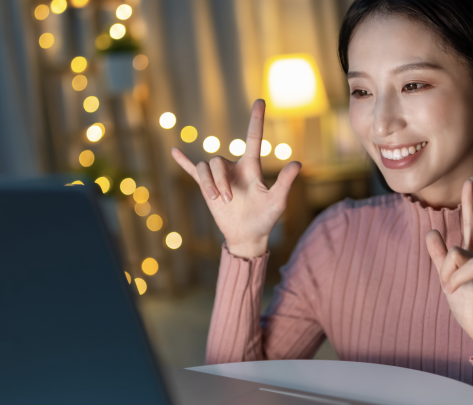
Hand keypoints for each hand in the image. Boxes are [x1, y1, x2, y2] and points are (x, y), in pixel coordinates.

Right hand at [171, 99, 300, 258]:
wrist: (248, 235)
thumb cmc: (265, 218)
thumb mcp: (277, 201)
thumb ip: (285, 182)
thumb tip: (298, 163)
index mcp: (251, 166)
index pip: (254, 138)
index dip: (256, 119)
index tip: (260, 100)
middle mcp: (234, 167)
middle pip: (217, 160)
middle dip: (219, 180)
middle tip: (229, 200)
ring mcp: (219, 177)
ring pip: (205, 168)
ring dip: (209, 185)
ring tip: (218, 201)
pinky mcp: (208, 188)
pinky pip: (194, 171)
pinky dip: (184, 162)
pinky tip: (175, 152)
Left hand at [425, 178, 472, 360]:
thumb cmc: (468, 306)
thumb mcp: (448, 279)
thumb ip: (438, 257)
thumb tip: (431, 231)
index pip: (471, 224)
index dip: (469, 203)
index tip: (469, 180)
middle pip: (456, 249)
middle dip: (443, 268)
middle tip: (446, 287)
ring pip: (465, 261)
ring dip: (452, 280)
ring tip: (454, 294)